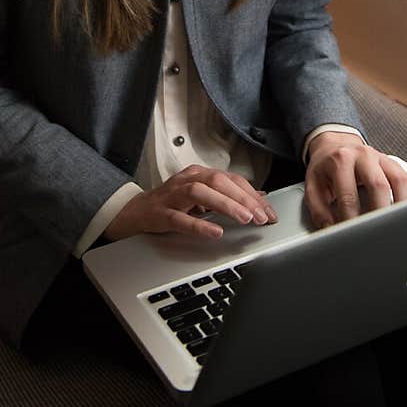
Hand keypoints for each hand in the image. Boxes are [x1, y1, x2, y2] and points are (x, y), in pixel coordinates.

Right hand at [104, 166, 278, 241]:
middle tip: (261, 217)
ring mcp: (173, 195)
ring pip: (200, 193)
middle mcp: (188, 179)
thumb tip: (259, 198)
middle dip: (243, 199)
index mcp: (200, 174)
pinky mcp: (161, 213)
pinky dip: (199, 225)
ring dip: (226, 205)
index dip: (253, 195)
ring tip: (244, 219)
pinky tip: (215, 232)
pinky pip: (180, 218)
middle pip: (219, 182)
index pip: (232, 180)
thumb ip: (228, 195)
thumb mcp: (203, 196)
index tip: (269, 212)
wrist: (136, 211)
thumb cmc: (173, 203)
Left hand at [304, 134, 406, 228]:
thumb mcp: (313, 186)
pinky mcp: (398, 166)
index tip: (352, 237)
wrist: (337, 145)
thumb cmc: (326, 169)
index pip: (348, 195)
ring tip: (396, 229)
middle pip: (378, 185)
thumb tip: (331, 231)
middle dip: (379, 214)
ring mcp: (384, 159)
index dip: (350, 220)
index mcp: (341, 160)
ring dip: (400, 208)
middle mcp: (365, 156)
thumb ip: (319, 210)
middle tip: (378, 235)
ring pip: (400, 182)